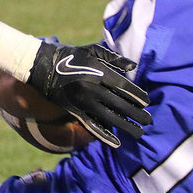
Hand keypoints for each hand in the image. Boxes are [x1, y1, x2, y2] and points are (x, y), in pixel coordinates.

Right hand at [27, 41, 148, 147]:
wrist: (44, 67)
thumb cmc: (71, 56)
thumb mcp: (92, 50)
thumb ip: (113, 58)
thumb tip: (133, 65)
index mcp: (98, 73)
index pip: (123, 87)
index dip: (137, 96)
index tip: (147, 102)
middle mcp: (93, 89)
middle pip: (120, 104)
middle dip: (136, 113)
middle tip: (149, 120)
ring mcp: (84, 102)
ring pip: (109, 117)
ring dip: (126, 126)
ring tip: (139, 132)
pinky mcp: (75, 111)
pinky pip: (92, 125)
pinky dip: (105, 135)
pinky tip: (116, 142)